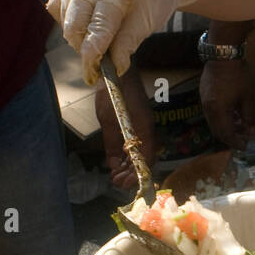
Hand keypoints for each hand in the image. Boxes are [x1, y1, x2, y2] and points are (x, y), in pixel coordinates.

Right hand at [47, 0, 203, 84]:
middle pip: (73, 27)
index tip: (94, 75)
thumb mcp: (148, 20)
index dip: (93, 56)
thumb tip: (113, 70)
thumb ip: (127, 45)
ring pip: (64, 20)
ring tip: (100, 35)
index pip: (96, 29)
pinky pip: (56, 7)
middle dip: (84, 49)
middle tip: (100, 59)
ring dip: (78, 36)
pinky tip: (85, 21)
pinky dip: (68, 20)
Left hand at [95, 69, 156, 191]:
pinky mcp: (133, 126)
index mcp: (144, 129)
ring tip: (115, 178)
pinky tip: (115, 166)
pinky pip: (132, 147)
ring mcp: (140, 128)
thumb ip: (112, 143)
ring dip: (127, 168)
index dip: (136, 174)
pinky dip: (124, 158)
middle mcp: (145, 131)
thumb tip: (114, 166)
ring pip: (138, 155)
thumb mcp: (108, 120)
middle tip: (117, 183)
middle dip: (131, 174)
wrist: (117, 71)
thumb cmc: (113, 92)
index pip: (146, 158)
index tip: (124, 183)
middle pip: (143, 159)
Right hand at [199, 59, 254, 148]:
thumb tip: (252, 131)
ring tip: (240, 125)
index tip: (245, 146)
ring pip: (213, 123)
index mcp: (218, 111)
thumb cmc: (238, 75)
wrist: (223, 55)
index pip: (226, 134)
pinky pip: (211, 114)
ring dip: (226, 128)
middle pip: (217, 131)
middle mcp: (208, 109)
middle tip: (244, 138)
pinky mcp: (203, 95)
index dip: (236, 142)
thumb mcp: (247, 97)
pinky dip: (221, 118)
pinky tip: (232, 114)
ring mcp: (204, 102)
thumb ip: (249, 116)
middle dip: (230, 137)